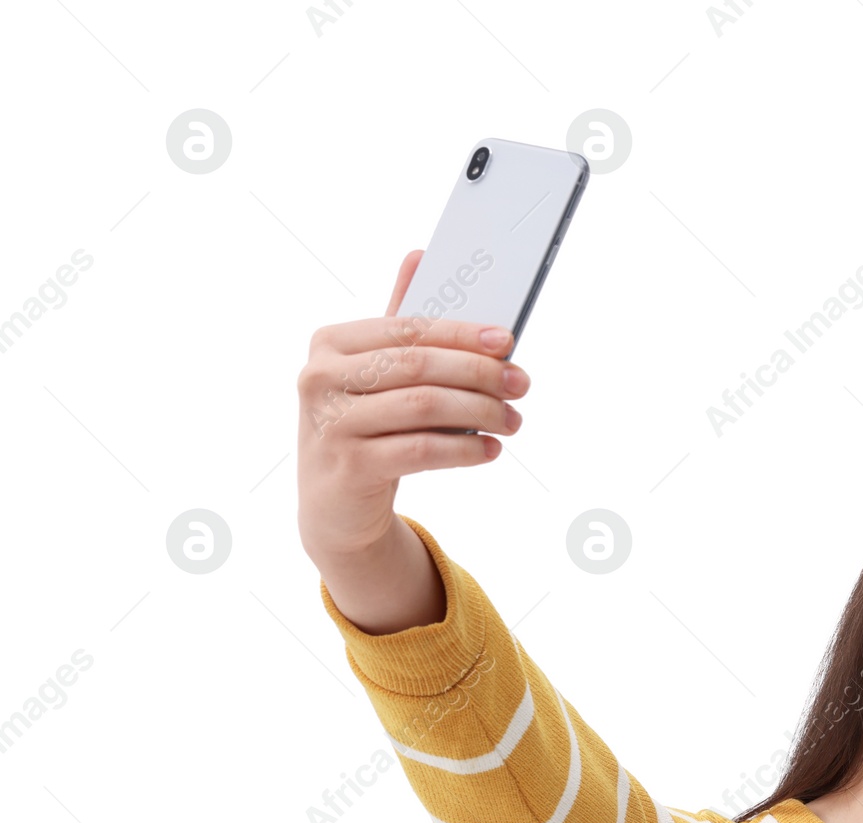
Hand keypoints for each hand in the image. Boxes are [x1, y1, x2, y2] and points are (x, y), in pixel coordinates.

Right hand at [295, 250, 527, 561]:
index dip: (462, 333)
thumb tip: (420, 255)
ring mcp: (331, 424)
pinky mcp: (350, 467)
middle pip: (418, 365)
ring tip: (512, 421)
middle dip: (479, 373)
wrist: (336, 506)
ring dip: (480, 412)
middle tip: (521, 384)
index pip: (408, 328)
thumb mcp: (375, 374)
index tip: (508, 342)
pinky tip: (490, 450)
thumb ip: (399, 322)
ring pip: (423, 407)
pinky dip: (463, 449)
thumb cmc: (365, 427)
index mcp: (331, 342)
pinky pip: (420, 450)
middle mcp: (321, 378)